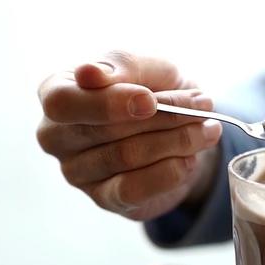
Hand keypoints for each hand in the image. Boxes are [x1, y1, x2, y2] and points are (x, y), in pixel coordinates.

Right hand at [36, 51, 222, 220]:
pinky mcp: (104, 198)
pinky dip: (171, 171)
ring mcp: (76, 171)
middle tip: (203, 105)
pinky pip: (134, 189)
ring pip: (127, 157)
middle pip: (105, 130)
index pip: (62, 101)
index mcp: (55, 92)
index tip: (149, 100)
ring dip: (178, 141)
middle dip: (163, 117)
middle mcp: (55, 135)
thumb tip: (90, 74)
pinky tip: (191, 158)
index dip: (108, 103)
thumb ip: (121, 66)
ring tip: (208, 128)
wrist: (180, 124)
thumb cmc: (152, 87)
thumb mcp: (145, 66)